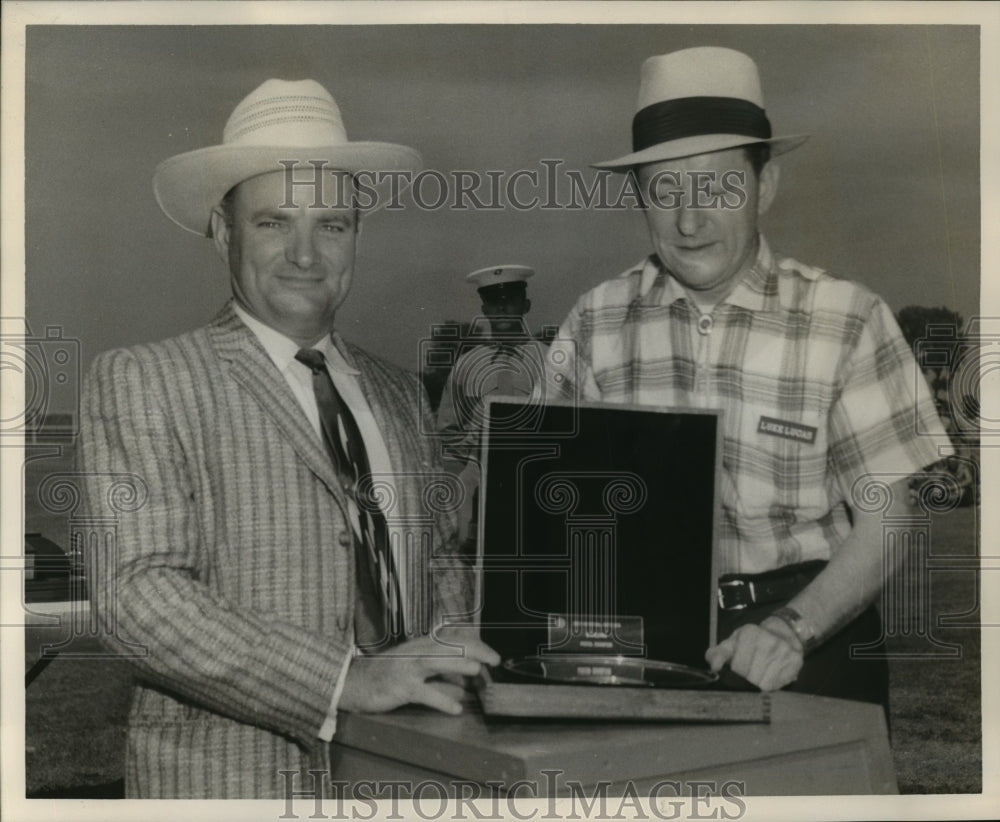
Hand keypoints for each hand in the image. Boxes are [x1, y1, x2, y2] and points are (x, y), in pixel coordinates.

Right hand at [340, 632, 499, 714]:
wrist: (356, 682)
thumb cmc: (389, 672)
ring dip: (458, 665)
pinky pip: (425, 694)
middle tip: (494, 660)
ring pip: (437, 662)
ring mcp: (408, 669)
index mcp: (423, 644)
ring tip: (477, 671)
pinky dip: (442, 701)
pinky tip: (455, 709)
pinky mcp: (401, 688)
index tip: (492, 654)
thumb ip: (441, 664)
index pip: (455, 638)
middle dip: (475, 651)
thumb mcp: (416, 661)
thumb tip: (469, 671)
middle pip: (450, 646)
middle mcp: (417, 652)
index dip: (476, 644)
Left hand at [705, 618, 803, 690]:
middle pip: (752, 678)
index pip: (739, 667)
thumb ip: (718, 654)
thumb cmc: (752, 641)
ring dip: (761, 682)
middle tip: (751, 671)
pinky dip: (774, 683)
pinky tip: (773, 673)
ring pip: (766, 684)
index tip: (739, 667)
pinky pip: (780, 684)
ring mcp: (784, 651)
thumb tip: (714, 668)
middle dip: (749, 679)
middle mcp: (768, 640)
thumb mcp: (732, 643)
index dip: (737, 672)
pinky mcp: (796, 661)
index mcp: (749, 634)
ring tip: (761, 671)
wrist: (782, 631)